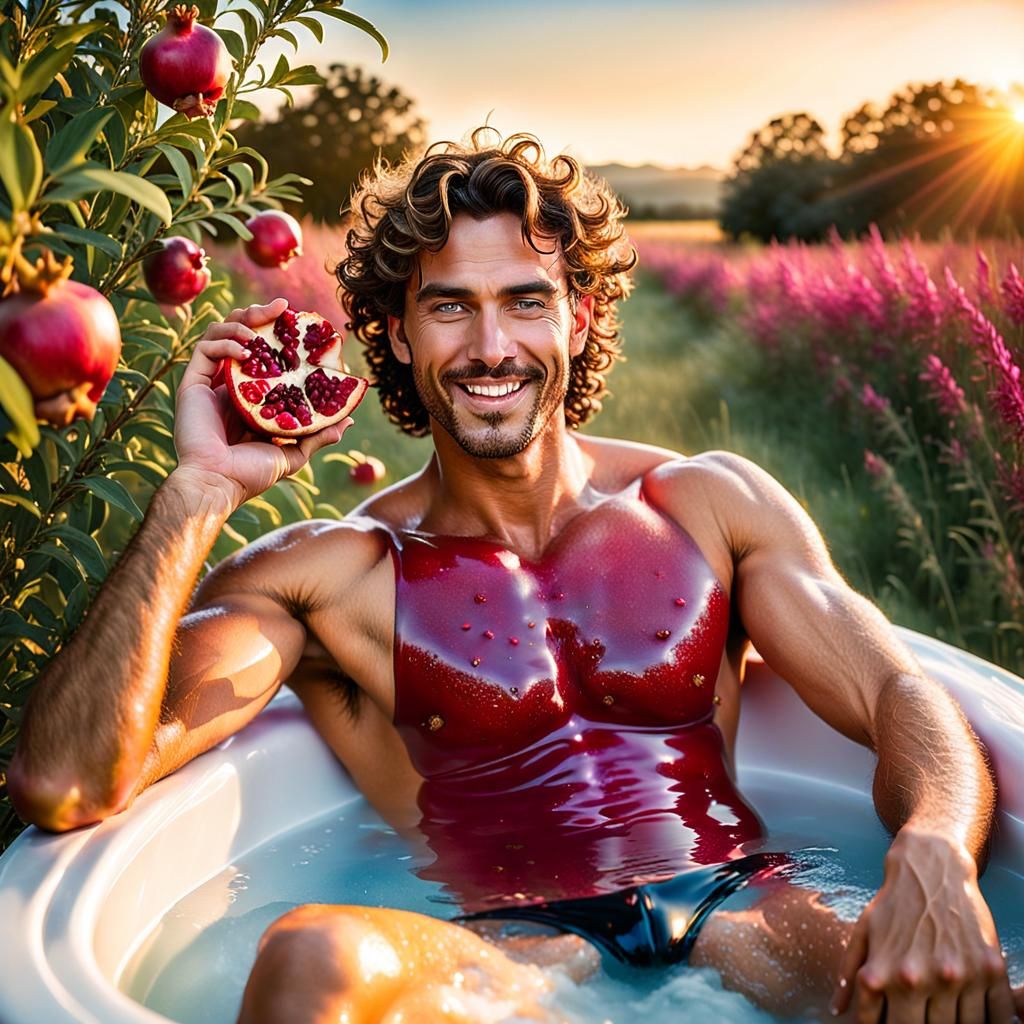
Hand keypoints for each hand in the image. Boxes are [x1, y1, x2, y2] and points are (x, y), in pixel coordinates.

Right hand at [172, 298, 351, 512]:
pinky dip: (225, 342)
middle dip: (259, 315)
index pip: (263, 354)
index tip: (299, 323)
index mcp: (249, 398)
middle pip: (240, 335)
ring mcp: (209, 383)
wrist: (219, 483)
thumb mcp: (293, 453)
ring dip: (241, 322)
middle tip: (282, 307)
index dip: (277, 334)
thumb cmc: (252, 474)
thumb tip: (347, 422)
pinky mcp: (191, 384)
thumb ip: (317, 436)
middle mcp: (228, 385)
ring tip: (263, 328)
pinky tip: (246, 351)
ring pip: (219, 334)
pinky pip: (204, 350)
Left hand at [831, 829, 1014, 1022]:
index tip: (890, 1021)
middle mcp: (918, 979)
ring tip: (943, 1012)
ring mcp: (957, 977)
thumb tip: (837, 1010)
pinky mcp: (990, 970)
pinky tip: (976, 1015)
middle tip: (918, 1016)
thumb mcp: (863, 933)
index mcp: (883, 974)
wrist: (932, 868)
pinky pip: (997, 1017)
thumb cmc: (893, 903)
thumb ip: (849, 973)